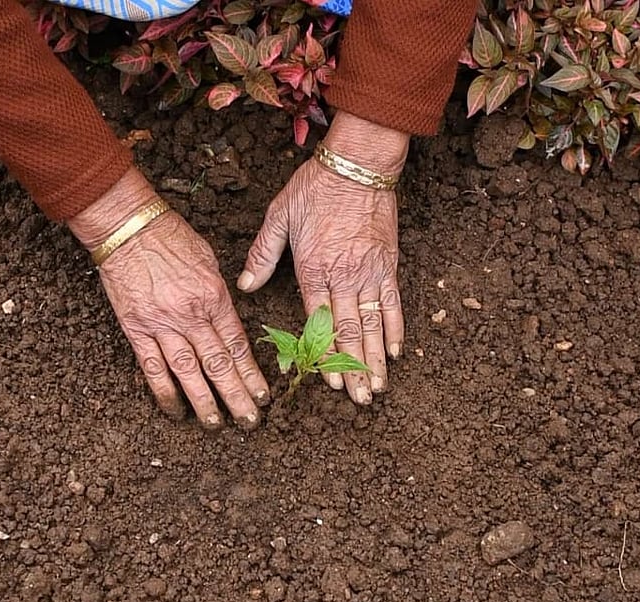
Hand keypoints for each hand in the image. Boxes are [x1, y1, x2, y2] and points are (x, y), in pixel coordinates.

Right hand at [70, 168, 269, 428]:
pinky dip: (164, 393)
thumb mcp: (209, 261)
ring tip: (216, 425)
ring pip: (188, 372)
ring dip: (204, 402)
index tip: (263, 396)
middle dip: (236, 396)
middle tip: (250, 422)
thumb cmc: (171, 237)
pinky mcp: (136, 329)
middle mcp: (191, 315)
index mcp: (214, 297)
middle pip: (218, 364)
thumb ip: (220, 295)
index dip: (251, 374)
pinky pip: (152, 368)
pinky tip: (175, 411)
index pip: (237, 345)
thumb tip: (230, 323)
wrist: (127, 226)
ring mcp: (162, 324)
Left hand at [237, 112, 408, 404]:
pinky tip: (394, 351)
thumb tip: (245, 284)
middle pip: (349, 332)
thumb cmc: (315, 187)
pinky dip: (394, 328)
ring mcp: (369, 271)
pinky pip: (393, 302)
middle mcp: (343, 276)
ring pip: (373, 324)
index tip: (327, 382)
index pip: (318, 322)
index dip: (323, 355)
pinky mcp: (388, 263)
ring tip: (377, 386)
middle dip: (353, 369)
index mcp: (313, 269)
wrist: (358, 164)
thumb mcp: (279, 215)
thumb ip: (262, 253)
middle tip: (358, 400)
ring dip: (375, 358)